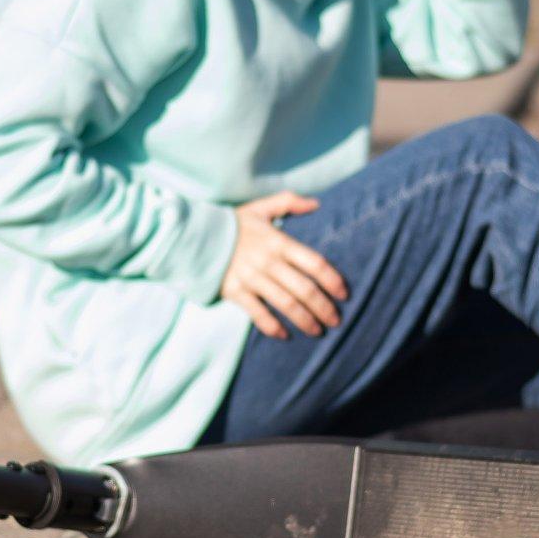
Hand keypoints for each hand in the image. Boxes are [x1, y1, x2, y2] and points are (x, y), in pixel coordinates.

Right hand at [221, 192, 348, 338]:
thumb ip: (289, 202)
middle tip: (336, 320)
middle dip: (324, 307)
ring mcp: (252, 278)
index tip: (344, 294)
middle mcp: (268, 262)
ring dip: (305, 320)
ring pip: (286, 304)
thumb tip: (316, 203)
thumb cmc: (232, 223)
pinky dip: (272, 327)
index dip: (333, 280)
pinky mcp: (235, 292)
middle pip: (304, 289)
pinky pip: (258, 313)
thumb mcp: (260, 208)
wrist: (193, 235)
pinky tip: (285, 335)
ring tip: (318, 331)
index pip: (314, 263)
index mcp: (278, 241)